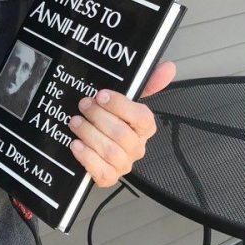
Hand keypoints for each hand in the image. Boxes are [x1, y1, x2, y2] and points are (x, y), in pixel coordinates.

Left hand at [67, 61, 175, 186]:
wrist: (90, 143)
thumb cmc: (110, 119)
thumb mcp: (123, 99)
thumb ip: (146, 83)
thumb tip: (169, 67)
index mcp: (144, 128)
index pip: (142, 118)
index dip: (120, 106)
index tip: (101, 95)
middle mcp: (136, 147)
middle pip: (122, 135)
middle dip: (98, 117)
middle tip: (83, 105)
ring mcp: (123, 164)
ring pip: (110, 152)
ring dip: (89, 134)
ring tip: (75, 122)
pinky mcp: (107, 177)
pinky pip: (101, 172)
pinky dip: (86, 157)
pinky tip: (76, 144)